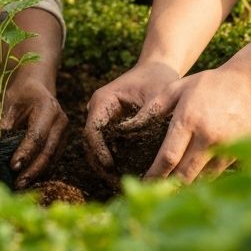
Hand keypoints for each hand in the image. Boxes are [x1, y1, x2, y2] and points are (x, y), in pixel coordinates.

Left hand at [0, 74, 68, 187]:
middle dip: (32, 170)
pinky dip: (42, 170)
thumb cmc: (20, 95)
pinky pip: (54, 159)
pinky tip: (29, 178)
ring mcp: (64, 131)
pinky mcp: (63, 141)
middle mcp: (61, 120)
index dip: (26, 153)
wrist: (36, 87)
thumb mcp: (9, 104)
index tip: (13, 167)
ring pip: (53, 158)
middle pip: (48, 151)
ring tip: (20, 185)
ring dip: (37, 174)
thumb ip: (4, 124)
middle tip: (17, 185)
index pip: (37, 135)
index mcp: (48, 107)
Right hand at [83, 61, 179, 178]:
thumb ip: (145, 118)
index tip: (111, 166)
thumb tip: (137, 143)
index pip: (93, 130)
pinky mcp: (111, 125)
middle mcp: (98, 110)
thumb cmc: (158, 78)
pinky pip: (106, 146)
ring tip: (118, 183)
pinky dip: (111, 160)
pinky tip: (124, 174)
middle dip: (100, 163)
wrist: (159, 67)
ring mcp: (103, 118)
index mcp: (104, 100)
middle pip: (90, 142)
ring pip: (95, 147)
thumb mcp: (155, 97)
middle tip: (115, 182)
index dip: (99, 150)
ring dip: (104, 165)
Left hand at [137, 62, 250, 182]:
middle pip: (182, 174)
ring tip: (170, 190)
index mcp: (188, 119)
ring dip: (185, 186)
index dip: (154, 174)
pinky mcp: (236, 152)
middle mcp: (205, 136)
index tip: (144, 183)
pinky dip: (202, 179)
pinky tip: (191, 180)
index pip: (168, 157)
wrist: (250, 82)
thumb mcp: (180, 86)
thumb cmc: (211, 82)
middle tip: (154, 193)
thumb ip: (157, 104)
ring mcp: (223, 146)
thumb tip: (134, 122)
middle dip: (167, 186)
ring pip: (200, 178)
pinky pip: (215, 174)